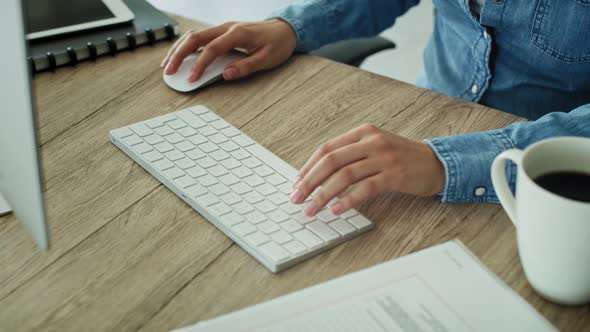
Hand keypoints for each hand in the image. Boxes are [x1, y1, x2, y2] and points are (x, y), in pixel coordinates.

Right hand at [161, 19, 296, 81]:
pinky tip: (179, 55)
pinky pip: (200, 37)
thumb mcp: (267, 59)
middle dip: (179, 54)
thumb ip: (246, 66)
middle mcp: (227, 27)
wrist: (285, 29)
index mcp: (237, 33)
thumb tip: (226, 74)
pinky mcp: (222, 31)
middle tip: (168, 71)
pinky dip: (186, 46)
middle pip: (195, 38)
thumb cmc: (278, 44)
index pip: (212, 49)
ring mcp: (223, 28)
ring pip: (194, 35)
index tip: (192, 79)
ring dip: (178, 49)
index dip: (200, 64)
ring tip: (167, 64)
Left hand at [290, 124, 445, 215]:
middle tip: (297, 199)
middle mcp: (371, 141)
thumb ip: (351, 156)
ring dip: (323, 194)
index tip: (296, 184)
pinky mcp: (394, 175)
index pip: (326, 149)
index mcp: (363, 133)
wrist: (437, 163)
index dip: (308, 167)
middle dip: (309, 182)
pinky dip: (348, 200)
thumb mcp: (375, 148)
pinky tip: (336, 210)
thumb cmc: (402, 159)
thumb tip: (318, 176)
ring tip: (312, 209)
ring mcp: (383, 157)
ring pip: (344, 175)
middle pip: (331, 161)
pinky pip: (365, 188)